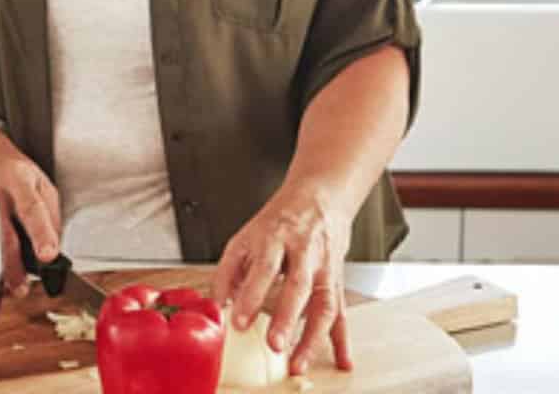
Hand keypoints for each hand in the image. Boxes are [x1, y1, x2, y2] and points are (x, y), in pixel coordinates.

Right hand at [0, 127, 61, 295]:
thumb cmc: (12, 169)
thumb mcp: (41, 182)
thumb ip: (50, 214)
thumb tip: (53, 246)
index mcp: (18, 178)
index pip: (31, 206)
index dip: (40, 232)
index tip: (48, 255)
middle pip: (1, 232)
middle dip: (12, 266)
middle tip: (22, 287)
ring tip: (9, 285)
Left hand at [211, 181, 353, 375]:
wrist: (320, 196)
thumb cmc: (279, 220)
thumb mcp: (247, 236)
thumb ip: (228, 271)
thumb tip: (216, 305)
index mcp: (276, 236)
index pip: (264, 267)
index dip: (251, 296)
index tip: (238, 322)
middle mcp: (304, 251)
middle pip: (297, 285)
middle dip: (287, 317)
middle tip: (275, 345)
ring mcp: (324, 266)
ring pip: (323, 302)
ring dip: (313, 337)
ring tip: (298, 362)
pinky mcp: (337, 280)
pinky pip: (340, 311)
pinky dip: (342, 339)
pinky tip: (342, 360)